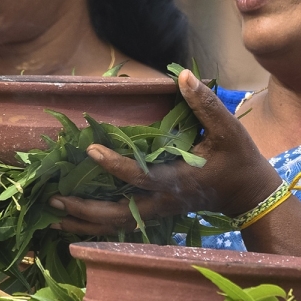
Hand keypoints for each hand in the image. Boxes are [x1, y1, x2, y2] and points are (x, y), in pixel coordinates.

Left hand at [49, 70, 282, 235]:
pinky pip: (121, 224)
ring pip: (116, 224)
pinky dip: (95, 224)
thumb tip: (183, 75)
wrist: (248, 193)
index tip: (91, 150)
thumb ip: (204, 104)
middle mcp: (164, 202)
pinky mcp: (156, 213)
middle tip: (55, 196)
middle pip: (119, 214)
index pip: (142, 176)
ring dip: (84, 221)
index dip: (116, 166)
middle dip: (85, 208)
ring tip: (52, 213)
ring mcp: (159, 212)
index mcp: (179, 181)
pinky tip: (71, 221)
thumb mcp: (228, 129)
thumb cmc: (238, 159)